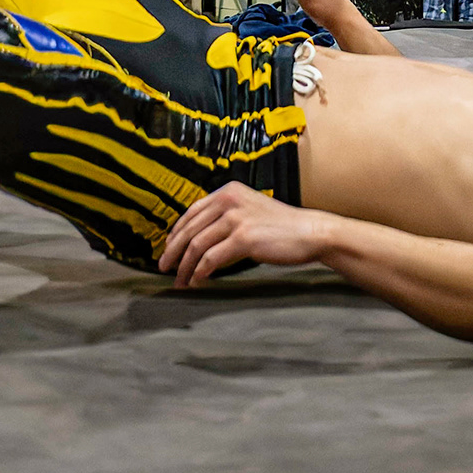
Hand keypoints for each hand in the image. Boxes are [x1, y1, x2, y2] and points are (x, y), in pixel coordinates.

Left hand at [158, 182, 328, 288]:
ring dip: (184, 266)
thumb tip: (200, 238)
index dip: (176, 232)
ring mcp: (236, 218)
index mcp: (228, 191)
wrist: (308, 231)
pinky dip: (200, 272)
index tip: (168, 248)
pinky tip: (197, 281)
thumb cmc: (280, 226)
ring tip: (180, 281)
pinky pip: (212, 258)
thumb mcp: (249, 210)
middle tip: (164, 268)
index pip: (192, 212)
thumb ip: (226, 217)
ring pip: (197, 245)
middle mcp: (229, 200)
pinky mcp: (244, 238)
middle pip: (190, 229)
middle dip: (173, 251)